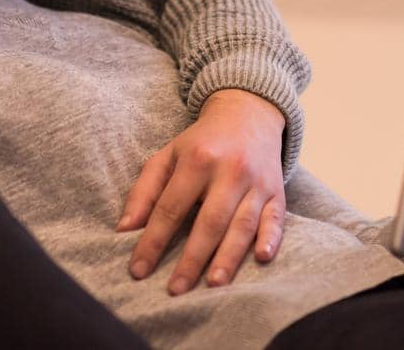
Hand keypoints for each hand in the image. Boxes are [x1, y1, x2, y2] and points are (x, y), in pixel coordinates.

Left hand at [119, 89, 286, 294]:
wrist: (248, 114)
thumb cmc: (202, 142)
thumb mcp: (168, 155)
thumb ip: (145, 190)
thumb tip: (125, 229)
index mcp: (197, 159)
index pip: (170, 208)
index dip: (153, 241)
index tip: (138, 270)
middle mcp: (230, 170)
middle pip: (209, 221)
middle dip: (192, 258)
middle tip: (175, 289)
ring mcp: (257, 182)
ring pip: (243, 224)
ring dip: (229, 256)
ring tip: (213, 284)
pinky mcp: (278, 191)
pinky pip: (277, 218)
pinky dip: (271, 238)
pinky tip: (262, 258)